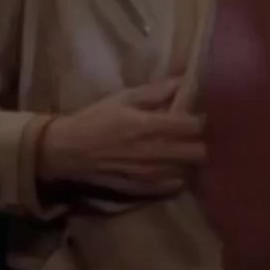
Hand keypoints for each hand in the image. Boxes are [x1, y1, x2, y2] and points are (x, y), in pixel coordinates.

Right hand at [37, 77, 205, 197]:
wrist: (67, 151)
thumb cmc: (95, 119)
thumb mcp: (122, 98)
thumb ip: (154, 92)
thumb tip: (182, 81)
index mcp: (148, 125)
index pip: (191, 126)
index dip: (202, 121)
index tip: (202, 116)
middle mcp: (152, 152)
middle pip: (197, 153)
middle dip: (202, 143)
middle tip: (197, 137)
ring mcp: (148, 173)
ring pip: (187, 171)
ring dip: (190, 161)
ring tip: (186, 152)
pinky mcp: (141, 188)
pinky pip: (170, 187)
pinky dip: (177, 178)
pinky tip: (174, 169)